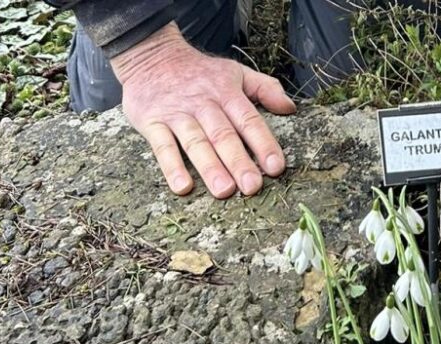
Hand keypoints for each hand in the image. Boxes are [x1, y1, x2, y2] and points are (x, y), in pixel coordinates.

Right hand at [111, 23, 296, 196]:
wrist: (149, 54)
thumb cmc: (199, 71)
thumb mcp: (235, 71)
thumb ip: (265, 88)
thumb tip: (291, 108)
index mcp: (227, 93)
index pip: (249, 120)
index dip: (263, 143)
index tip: (276, 167)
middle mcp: (203, 104)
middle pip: (223, 135)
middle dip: (239, 162)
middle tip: (252, 187)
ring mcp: (177, 113)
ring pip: (196, 142)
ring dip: (210, 167)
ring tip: (224, 191)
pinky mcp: (152, 122)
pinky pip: (162, 146)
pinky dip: (171, 167)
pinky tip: (182, 187)